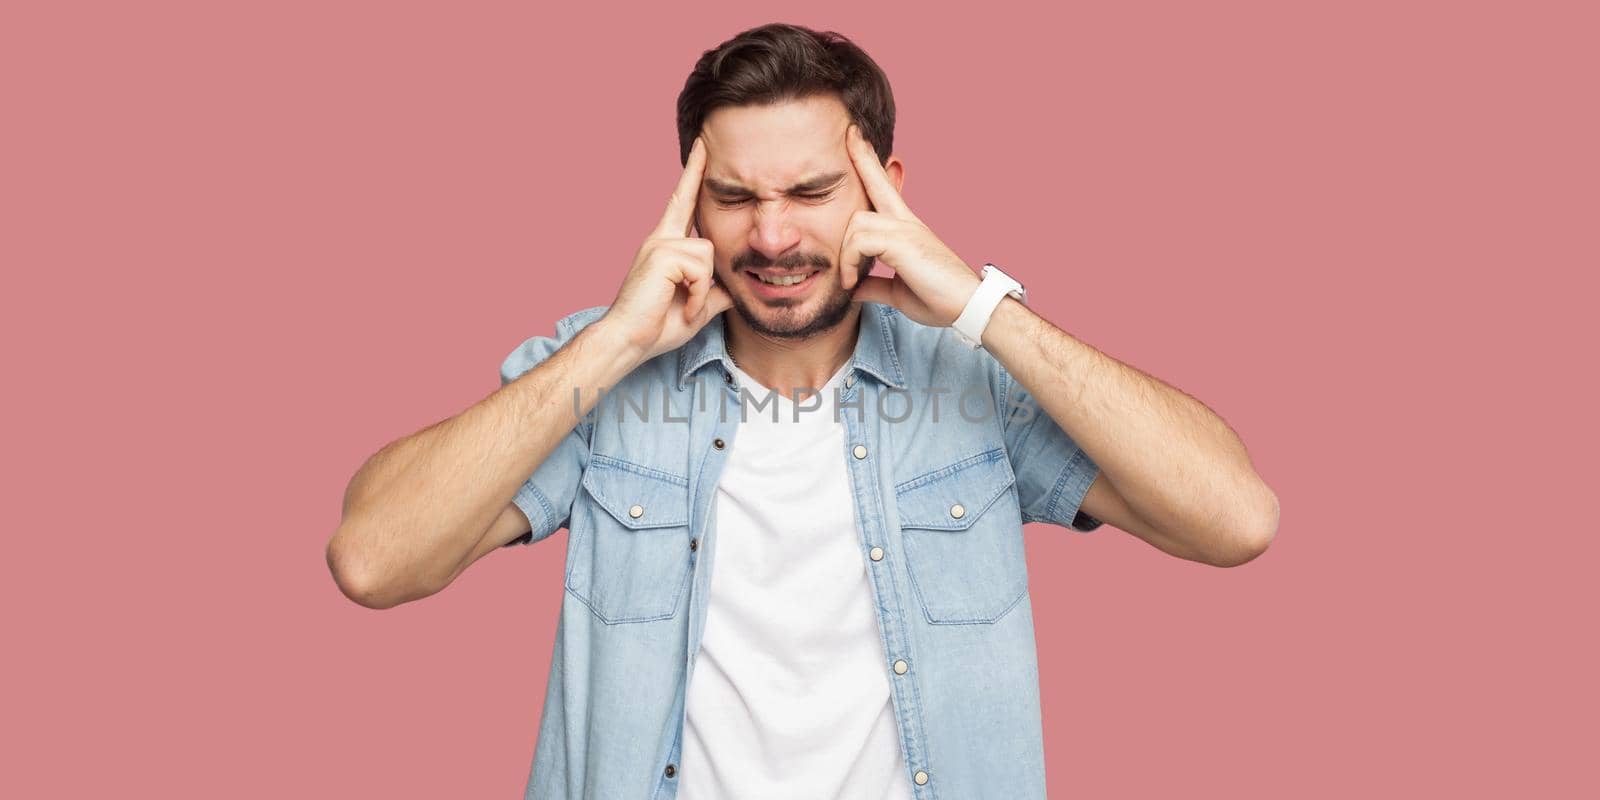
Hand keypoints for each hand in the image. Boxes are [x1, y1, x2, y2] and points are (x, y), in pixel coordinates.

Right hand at [600, 136, 734, 363]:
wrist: (627, 340)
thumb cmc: (657, 326)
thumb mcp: (697, 305)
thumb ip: (716, 290)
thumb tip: (739, 285)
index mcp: (666, 245)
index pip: (682, 201)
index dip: (693, 173)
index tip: (703, 145)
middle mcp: (660, 238)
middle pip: (695, 211)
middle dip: (699, 185)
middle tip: (694, 234)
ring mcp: (659, 244)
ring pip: (708, 252)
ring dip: (703, 287)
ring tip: (686, 306)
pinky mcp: (661, 254)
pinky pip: (701, 268)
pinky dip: (697, 294)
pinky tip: (683, 307)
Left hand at [840, 124, 981, 327]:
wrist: (969, 307)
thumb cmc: (940, 300)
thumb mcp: (899, 292)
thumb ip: (875, 284)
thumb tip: (854, 288)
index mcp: (907, 229)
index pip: (884, 185)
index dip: (868, 159)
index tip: (855, 134)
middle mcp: (907, 222)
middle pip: (872, 186)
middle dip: (860, 160)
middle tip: (846, 143)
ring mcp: (906, 229)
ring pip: (856, 222)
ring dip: (844, 254)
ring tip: (846, 279)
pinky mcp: (903, 242)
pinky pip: (860, 241)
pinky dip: (848, 263)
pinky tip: (850, 282)